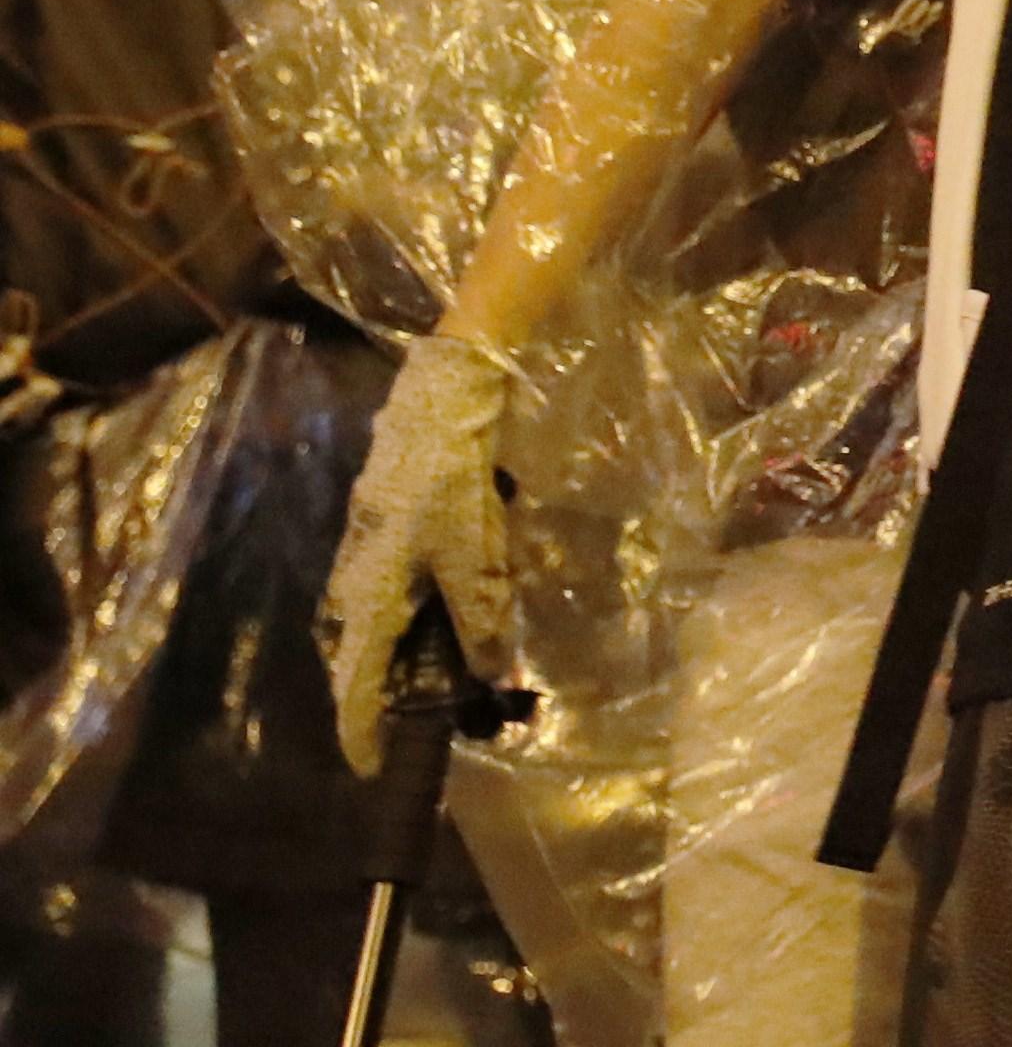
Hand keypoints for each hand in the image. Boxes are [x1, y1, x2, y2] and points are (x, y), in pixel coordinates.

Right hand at [323, 335, 520, 772]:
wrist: (435, 410)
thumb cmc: (451, 486)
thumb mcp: (478, 558)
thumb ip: (483, 619)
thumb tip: (491, 673)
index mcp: (367, 602)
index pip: (355, 688)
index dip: (361, 733)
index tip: (371, 770)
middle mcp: (351, 589)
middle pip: (354, 664)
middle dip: (375, 700)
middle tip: (405, 727)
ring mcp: (358, 561)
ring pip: (365, 631)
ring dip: (389, 659)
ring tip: (425, 682)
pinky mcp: (375, 537)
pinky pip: (379, 599)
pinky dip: (399, 622)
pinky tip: (431, 620)